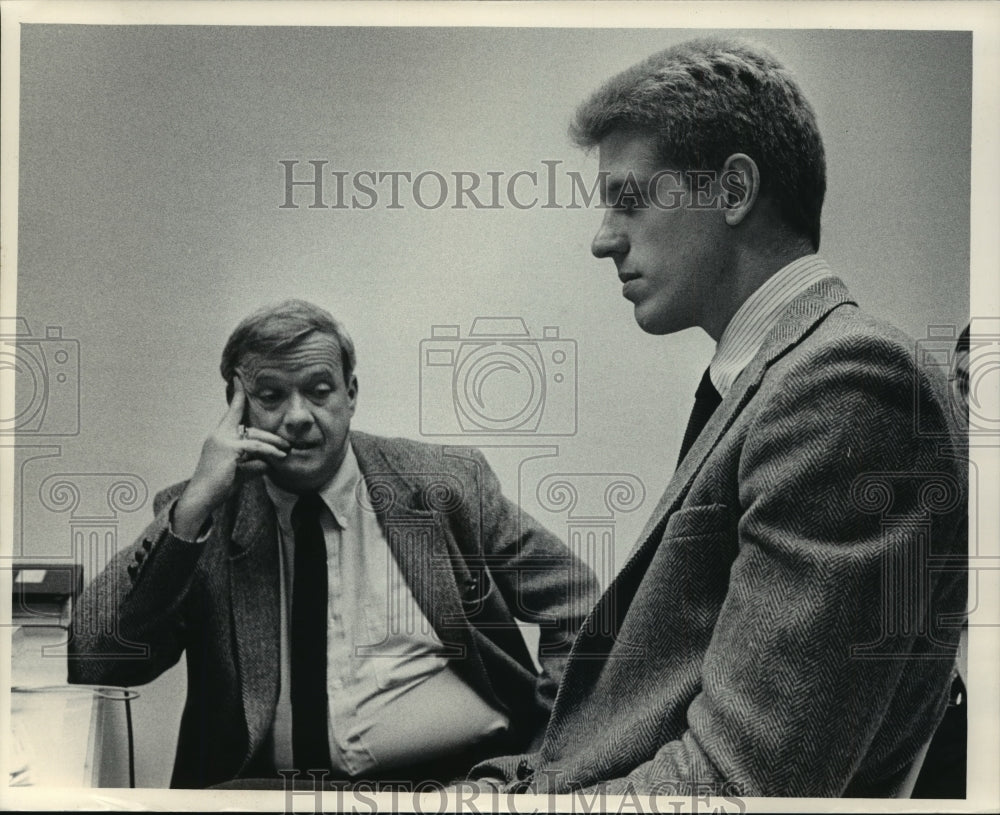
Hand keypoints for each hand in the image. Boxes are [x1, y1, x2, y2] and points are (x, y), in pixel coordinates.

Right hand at [173, 376, 288, 539]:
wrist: (201, 498)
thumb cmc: (218, 486)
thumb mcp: (238, 472)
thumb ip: (252, 463)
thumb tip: (268, 463)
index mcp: (219, 436)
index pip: (232, 412)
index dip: (237, 395)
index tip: (239, 378)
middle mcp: (219, 435)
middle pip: (251, 428)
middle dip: (270, 437)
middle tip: (287, 445)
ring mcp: (222, 440)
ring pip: (256, 437)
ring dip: (273, 445)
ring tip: (287, 451)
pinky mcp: (228, 449)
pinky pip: (256, 447)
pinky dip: (269, 452)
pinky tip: (280, 457)